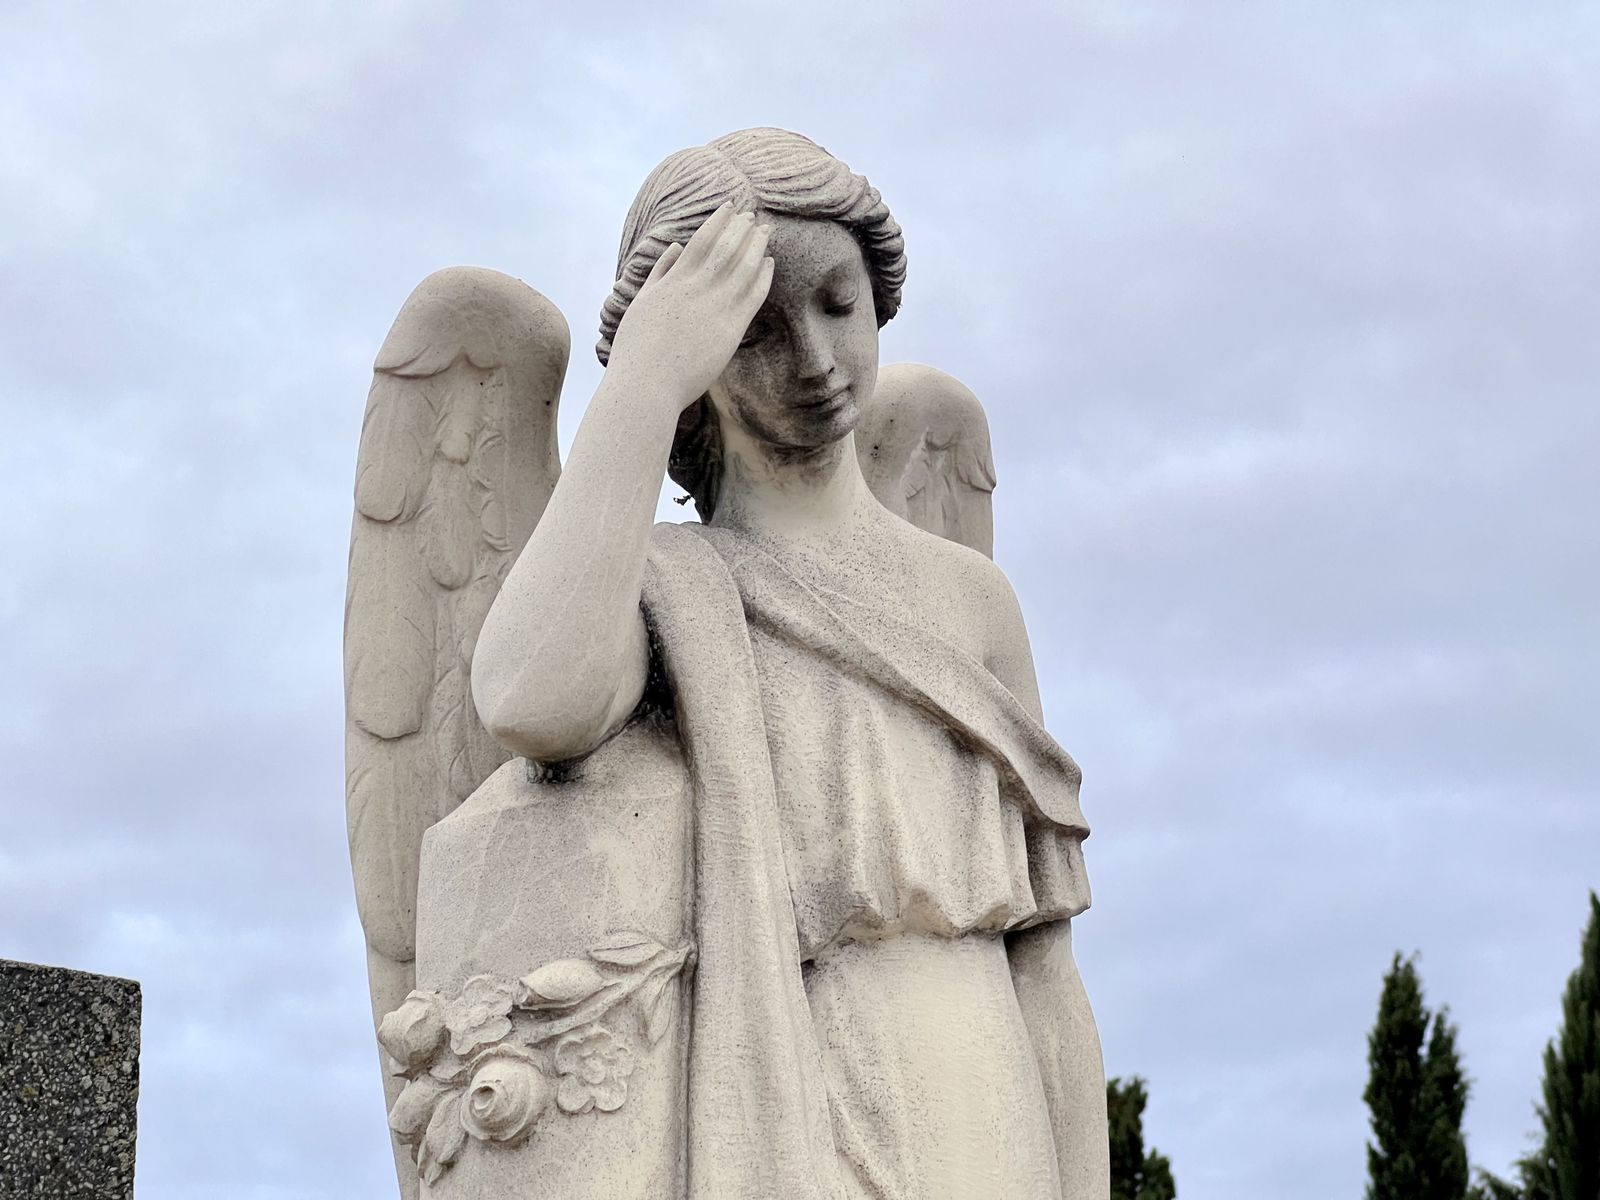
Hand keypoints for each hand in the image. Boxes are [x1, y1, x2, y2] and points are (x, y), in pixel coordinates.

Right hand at [607, 202, 774, 409]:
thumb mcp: (642, 303)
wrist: (647, 385)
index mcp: (673, 280)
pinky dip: (764, 274)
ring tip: (765, 231)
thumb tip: (676, 247)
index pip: (701, 239)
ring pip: (744, 266)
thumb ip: (660, 273)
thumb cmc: (638, 349)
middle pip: (726, 247)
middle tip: (753, 216)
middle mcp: (696, 288)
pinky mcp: (731, 329)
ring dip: (756, 245)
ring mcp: (716, 308)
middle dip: (741, 228)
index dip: (718, 220)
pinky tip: (770, 262)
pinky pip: (754, 294)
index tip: (730, 208)